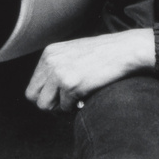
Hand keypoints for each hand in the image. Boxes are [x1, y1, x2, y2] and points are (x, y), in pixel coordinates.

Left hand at [26, 30, 155, 111]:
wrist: (125, 51)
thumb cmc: (103, 55)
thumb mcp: (73, 54)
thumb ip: (58, 68)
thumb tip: (47, 94)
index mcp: (49, 53)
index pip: (33, 85)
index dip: (46, 96)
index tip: (60, 98)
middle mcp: (50, 61)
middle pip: (33, 97)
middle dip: (49, 104)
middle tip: (66, 104)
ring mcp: (59, 73)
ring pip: (45, 105)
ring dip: (61, 108)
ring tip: (76, 100)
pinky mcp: (71, 84)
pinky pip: (65, 108)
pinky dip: (76, 107)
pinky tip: (86, 96)